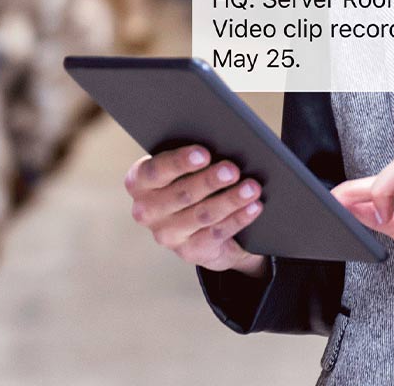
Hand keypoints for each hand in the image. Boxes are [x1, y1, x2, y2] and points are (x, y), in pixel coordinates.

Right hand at [124, 144, 268, 277]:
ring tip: (252, 188)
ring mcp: (166, 235)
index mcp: (140, 181)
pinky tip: (254, 207)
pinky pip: (217, 233)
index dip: (179, 162)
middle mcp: (147, 211)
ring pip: (202, 215)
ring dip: (230, 200)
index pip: (154, 171)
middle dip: (210, 181)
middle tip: (233, 170)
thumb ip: (196, 155)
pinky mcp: (189, 251)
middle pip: (181, 194)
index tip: (204, 154)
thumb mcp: (187, 165)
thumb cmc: (193, 176)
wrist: (199, 219)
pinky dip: (238, 218)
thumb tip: (225, 141)